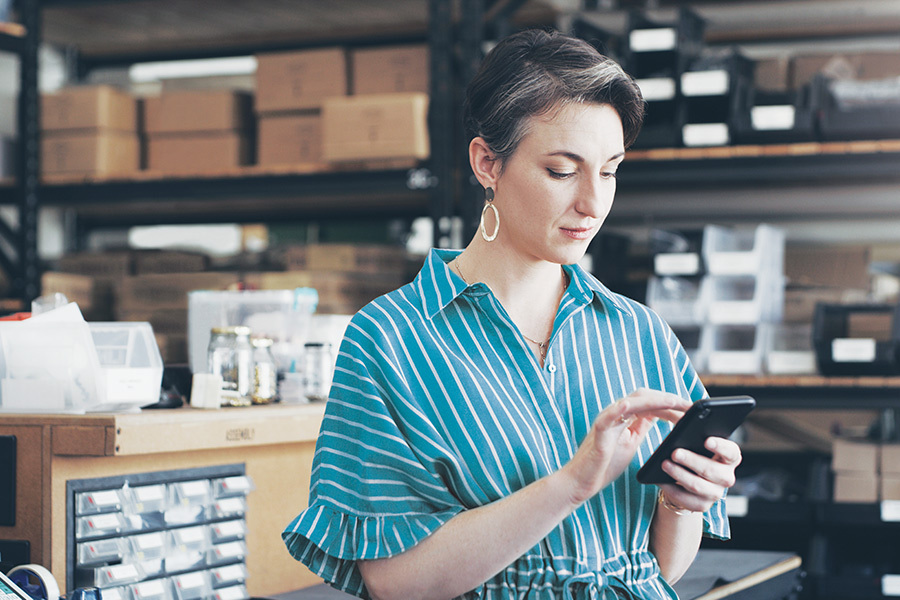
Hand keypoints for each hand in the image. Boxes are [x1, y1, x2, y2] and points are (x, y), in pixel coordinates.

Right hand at [561, 388, 690, 505]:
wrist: (581, 482)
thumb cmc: (604, 465)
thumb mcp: (630, 443)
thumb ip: (641, 427)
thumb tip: (657, 416)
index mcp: (624, 417)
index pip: (650, 403)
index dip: (670, 404)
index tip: (689, 410)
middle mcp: (615, 414)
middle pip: (644, 396)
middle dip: (668, 399)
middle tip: (689, 405)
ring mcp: (606, 420)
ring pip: (633, 401)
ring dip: (656, 400)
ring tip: (676, 402)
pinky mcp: (599, 431)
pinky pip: (612, 414)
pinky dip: (625, 407)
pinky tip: (639, 405)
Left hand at [658, 436, 742, 512]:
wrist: (687, 481)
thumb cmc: (693, 455)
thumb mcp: (696, 444)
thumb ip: (693, 436)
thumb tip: (680, 429)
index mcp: (730, 458)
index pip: (731, 452)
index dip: (720, 446)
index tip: (706, 441)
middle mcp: (726, 477)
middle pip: (711, 470)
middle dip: (691, 460)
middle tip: (675, 452)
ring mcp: (716, 493)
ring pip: (698, 486)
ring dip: (679, 474)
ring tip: (664, 464)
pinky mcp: (702, 505)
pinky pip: (686, 499)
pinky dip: (671, 488)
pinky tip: (660, 480)